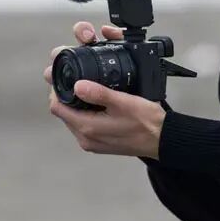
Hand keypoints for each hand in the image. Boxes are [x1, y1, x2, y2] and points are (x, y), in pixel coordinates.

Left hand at [44, 21, 165, 159]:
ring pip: (73, 119)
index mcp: (87, 127)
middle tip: (76, 79)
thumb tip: (77, 85)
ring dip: (76, 105)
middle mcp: (86, 138)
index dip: (57, 90)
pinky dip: (85, 113)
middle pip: (63, 113)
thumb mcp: (124, 102)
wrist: (162, 139)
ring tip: (88, 89)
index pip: (57, 107)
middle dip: (66, 96)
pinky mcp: (100, 144)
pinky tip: (98, 104)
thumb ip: (99, 94)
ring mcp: (92, 143)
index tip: (65, 77)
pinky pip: (84, 126)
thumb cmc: (147, 122)